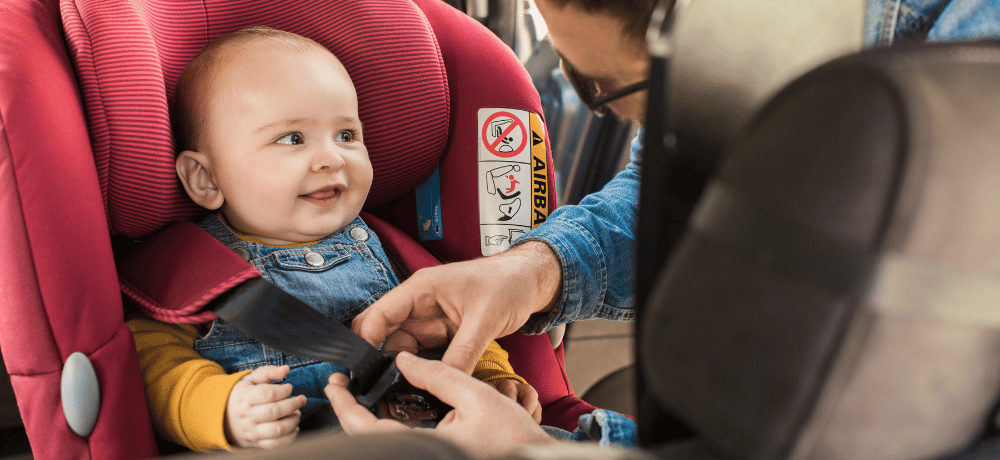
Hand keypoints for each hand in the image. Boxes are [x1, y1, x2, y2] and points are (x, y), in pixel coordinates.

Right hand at [225, 365, 306, 448]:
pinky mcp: (257, 442)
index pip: (267, 394)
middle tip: (301, 399)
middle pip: (275, 411)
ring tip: (297, 413)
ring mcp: (252, 431)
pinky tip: (294, 427)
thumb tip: (285, 369)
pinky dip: (290, 437)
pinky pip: (276, 444)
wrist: (222, 416)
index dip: (283, 390)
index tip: (289, 387)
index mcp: (245, 398)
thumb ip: (268, 372)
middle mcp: (248, 416)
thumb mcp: (250, 379)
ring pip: (277, 430)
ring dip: (293, 421)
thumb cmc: (242, 395)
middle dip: (293, 404)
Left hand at [325, 352, 558, 455]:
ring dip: (366, 418)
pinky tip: (389, 406)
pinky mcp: (434, 456)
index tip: (335, 384)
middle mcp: (422, 455)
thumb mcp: (476, 395)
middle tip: (342, 385)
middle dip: (350, 410)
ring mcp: (427, 456)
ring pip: (383, 441)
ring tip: (360, 391)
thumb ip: (438, 375)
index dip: (345, 407)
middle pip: (368, 438)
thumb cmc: (513, 435)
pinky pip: (400, 442)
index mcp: (427, 447)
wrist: (534, 458)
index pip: (368, 430)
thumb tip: (403, 360)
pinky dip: (387, 424)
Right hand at [352, 241, 561, 372]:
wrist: (530, 281)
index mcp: (422, 288)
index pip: (380, 313)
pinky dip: (420, 367)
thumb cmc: (508, 284)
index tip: (362, 369)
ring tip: (399, 390)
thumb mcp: (485, 320)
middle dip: (379, 358)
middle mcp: (420, 303)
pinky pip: (423, 352)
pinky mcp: (442, 331)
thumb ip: (463, 353)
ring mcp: (430, 318)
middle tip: (379, 387)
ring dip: (401, 366)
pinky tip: (420, 383)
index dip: (366, 340)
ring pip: (402, 346)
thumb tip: (444, 381)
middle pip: (385, 332)